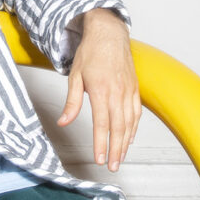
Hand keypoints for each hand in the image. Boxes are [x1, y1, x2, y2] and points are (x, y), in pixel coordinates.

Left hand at [57, 8, 140, 171]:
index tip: (100, 158)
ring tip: (120, 157)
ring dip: (126, 143)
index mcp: (100, 90)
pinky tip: (129, 137)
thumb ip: (72, 102)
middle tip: (113, 166)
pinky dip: (134, 128)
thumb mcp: (75, 75)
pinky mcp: (135, 88)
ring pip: (130, 123)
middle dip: (116, 150)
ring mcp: (128, 90)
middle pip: (118, 128)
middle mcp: (117, 92)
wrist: (108, 33)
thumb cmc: (90, 52)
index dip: (101, 143)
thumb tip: (63, 122)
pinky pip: (136, 113)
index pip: (101, 124)